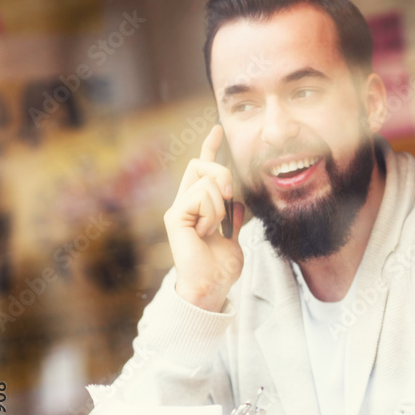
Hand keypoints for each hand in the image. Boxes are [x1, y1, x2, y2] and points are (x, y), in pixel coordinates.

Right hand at [163, 125, 244, 311]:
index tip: (217, 129)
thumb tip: (239, 204)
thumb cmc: (221, 267)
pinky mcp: (175, 215)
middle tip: (231, 199)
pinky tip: (204, 232)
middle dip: (223, 174)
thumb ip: (235, 220)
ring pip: (209, 184)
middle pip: (203, 165)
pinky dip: (212, 215)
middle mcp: (185, 202)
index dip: (211, 148)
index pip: (203, 169)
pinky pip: (202, 197)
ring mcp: (179, 208)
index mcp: (199, 205)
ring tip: (212, 230)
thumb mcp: (234, 238)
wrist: (211, 285)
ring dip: (221, 208)